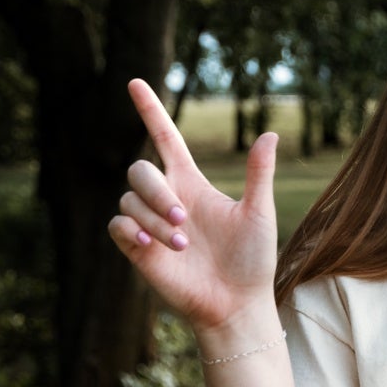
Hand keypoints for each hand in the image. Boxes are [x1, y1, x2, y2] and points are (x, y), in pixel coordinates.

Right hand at [107, 78, 279, 338]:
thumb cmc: (252, 261)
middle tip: (184, 220)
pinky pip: (117, 226)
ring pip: (129, 201)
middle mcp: (168, 199)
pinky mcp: (138, 250)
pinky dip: (130, 231)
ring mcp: (150, 224)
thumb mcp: (259, 213)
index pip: (165, 137)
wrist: (237, 304)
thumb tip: (270, 134)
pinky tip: (150, 246)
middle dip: (156, 191)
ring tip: (182, 245)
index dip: (150, 110)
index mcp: (192, 183)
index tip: (135, 82)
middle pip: (139, 170)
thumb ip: (258, 174)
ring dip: (155, 220)